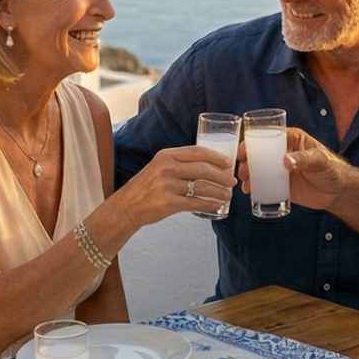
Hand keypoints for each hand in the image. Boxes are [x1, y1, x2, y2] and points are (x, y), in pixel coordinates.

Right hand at [112, 145, 235, 227]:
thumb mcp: (158, 167)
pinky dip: (209, 204)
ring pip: (202, 187)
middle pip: (203, 169)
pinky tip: (217, 206)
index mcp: (166, 155)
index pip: (197, 152)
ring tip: (227, 195)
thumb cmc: (145, 187)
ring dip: (219, 191)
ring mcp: (167, 186)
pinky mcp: (168, 203)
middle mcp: (166, 168)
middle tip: (231, 181)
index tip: (227, 163)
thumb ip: (178, 163)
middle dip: (221, 176)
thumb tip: (208, 166)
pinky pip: (195, 203)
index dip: (216, 157)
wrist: (126, 207)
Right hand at [239, 127, 351, 210]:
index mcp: (292, 139)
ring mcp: (281, 169)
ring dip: (248, 174)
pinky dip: (255, 186)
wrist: (338, 192)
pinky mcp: (281, 184)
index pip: (268, 136)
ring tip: (244, 183)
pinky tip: (249, 191)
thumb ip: (304, 159)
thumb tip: (285, 161)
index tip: (242, 151)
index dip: (252, 142)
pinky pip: (264, 183)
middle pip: (259, 153)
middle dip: (246, 160)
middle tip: (241, 171)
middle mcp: (283, 152)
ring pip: (259, 169)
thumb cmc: (333, 170)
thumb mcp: (320, 161)